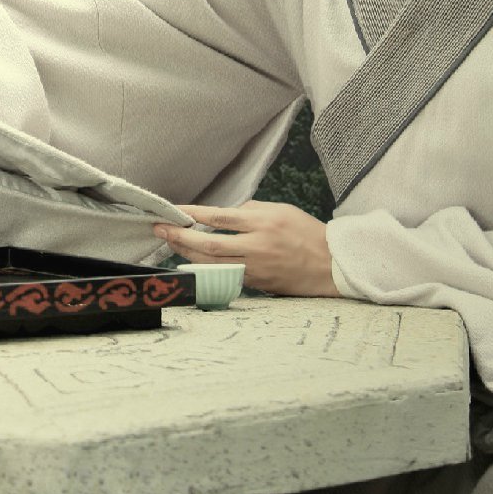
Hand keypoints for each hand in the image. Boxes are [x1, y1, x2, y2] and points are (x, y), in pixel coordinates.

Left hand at [153, 200, 337, 296]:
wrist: (332, 264)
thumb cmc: (307, 233)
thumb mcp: (282, 210)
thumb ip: (251, 211)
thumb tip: (224, 215)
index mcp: (264, 223)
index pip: (219, 218)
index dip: (192, 215)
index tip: (173, 210)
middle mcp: (257, 247)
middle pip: (209, 245)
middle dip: (180, 237)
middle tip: (160, 229)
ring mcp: (256, 268)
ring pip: (213, 264)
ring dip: (187, 254)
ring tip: (170, 243)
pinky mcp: (257, 283)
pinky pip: (225, 275)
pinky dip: (206, 267)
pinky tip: (192, 261)